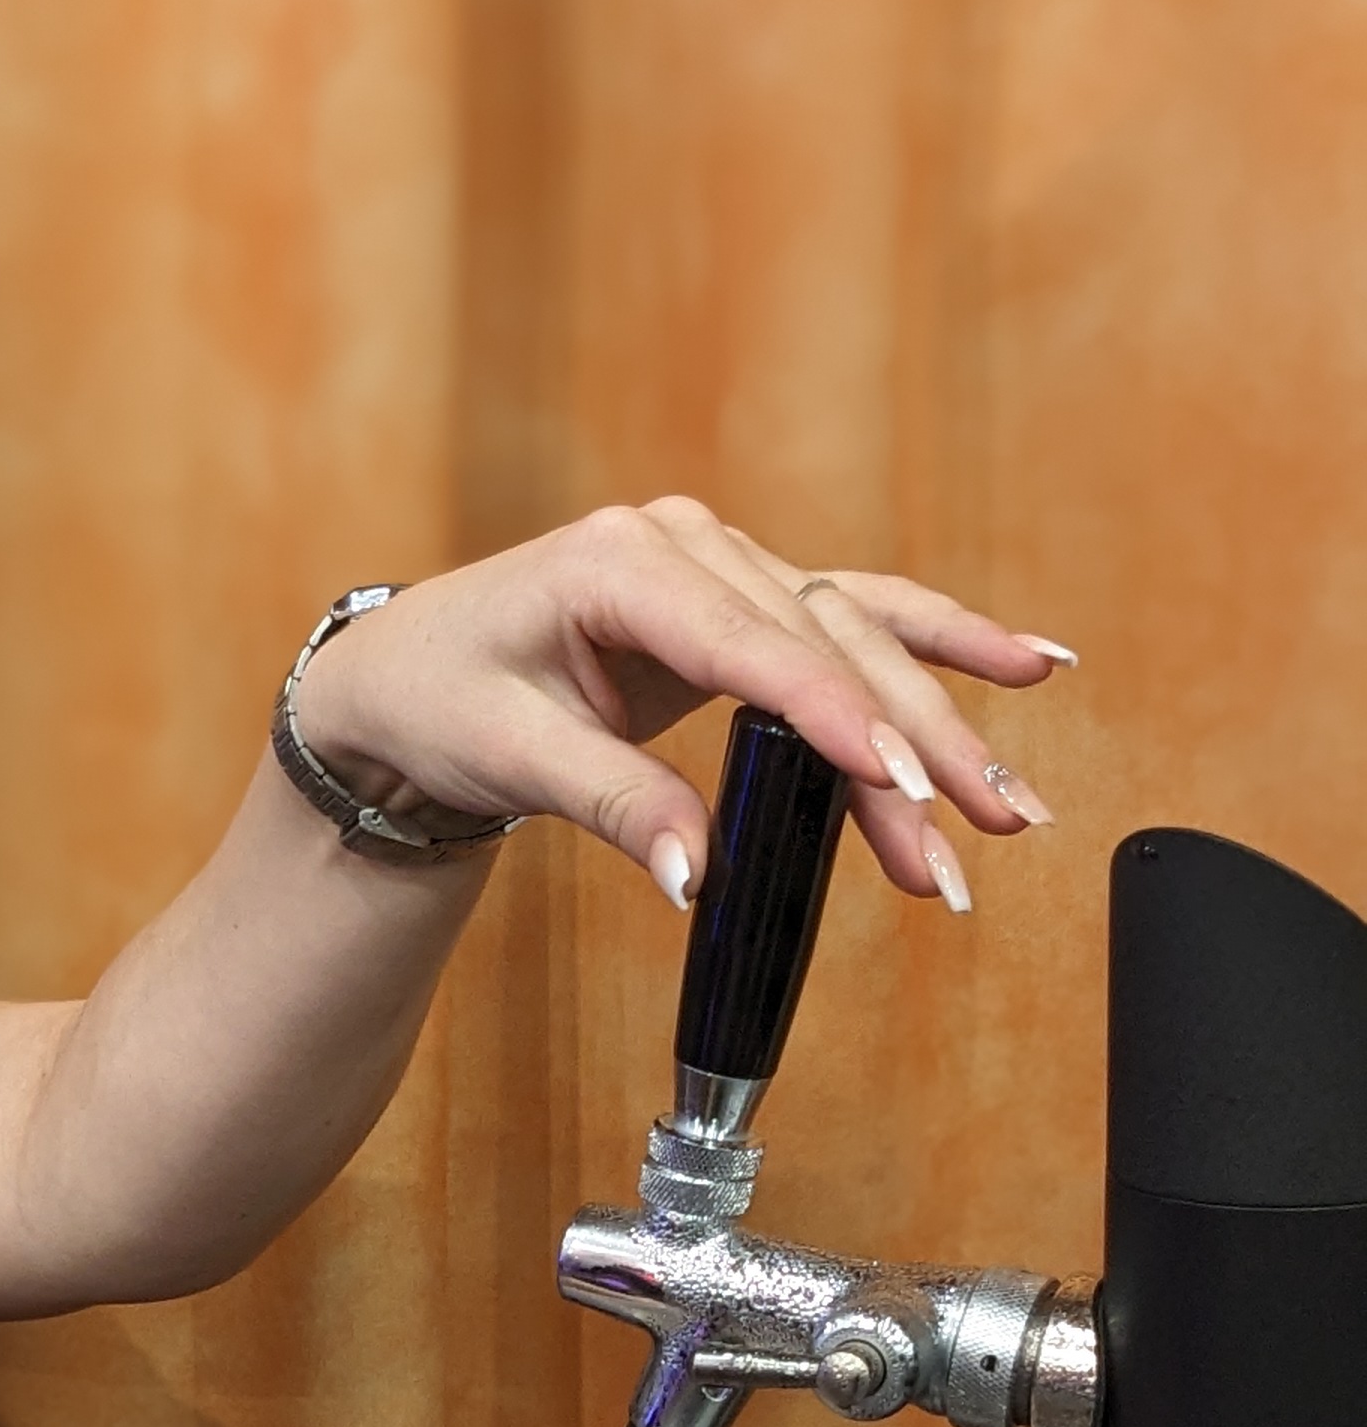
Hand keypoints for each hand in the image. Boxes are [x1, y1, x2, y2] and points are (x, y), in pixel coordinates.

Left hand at [291, 496, 1070, 906]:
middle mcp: (687, 547)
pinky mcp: (738, 604)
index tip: (904, 784)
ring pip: (855, 641)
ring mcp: (720, 567)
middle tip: (982, 830)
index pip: (758, 647)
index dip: (838, 720)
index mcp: (623, 563)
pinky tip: (1026, 664)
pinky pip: (851, 620)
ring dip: (940, 721)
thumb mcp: (508, 758)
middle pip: (828, 646)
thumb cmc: (438, 701)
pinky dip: (936, 646)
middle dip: (913, 745)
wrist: (401, 679)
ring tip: (1011, 802)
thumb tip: (703, 879)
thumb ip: (614, 806)